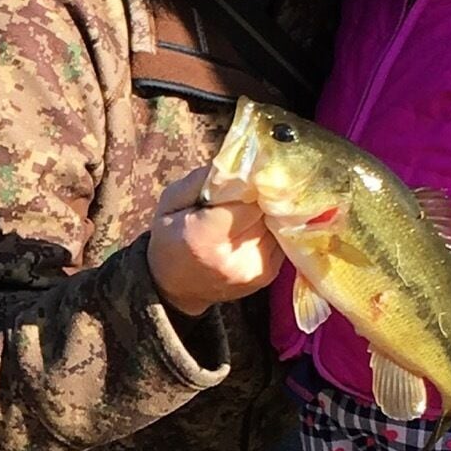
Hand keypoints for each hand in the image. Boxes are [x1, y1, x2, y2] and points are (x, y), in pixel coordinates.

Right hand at [146, 164, 280, 320]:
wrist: (177, 289)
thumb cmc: (170, 240)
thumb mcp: (169, 203)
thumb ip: (199, 180)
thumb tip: (235, 161)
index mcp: (204, 236)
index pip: (245, 199)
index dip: (249, 183)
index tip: (246, 173)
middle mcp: (234, 256)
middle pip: (264, 210)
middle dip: (259, 194)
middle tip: (248, 187)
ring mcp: (255, 268)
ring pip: (277, 222)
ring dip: (267, 210)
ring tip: (249, 208)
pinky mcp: (268, 274)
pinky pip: (280, 237)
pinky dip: (270, 226)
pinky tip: (254, 225)